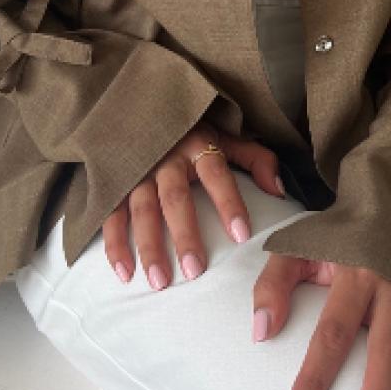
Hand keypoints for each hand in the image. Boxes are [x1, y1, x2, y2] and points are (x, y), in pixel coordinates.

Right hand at [102, 121, 284, 289]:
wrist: (144, 108)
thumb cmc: (194, 133)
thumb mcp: (227, 137)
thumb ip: (256, 159)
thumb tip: (279, 190)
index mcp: (197, 145)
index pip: (216, 173)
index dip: (228, 202)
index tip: (241, 235)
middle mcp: (165, 157)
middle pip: (175, 197)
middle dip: (184, 234)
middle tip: (194, 270)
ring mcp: (137, 171)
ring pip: (141, 210)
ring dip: (148, 246)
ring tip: (160, 281)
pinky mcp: (115, 183)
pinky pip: (112, 215)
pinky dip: (115, 245)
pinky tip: (124, 273)